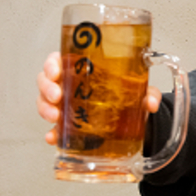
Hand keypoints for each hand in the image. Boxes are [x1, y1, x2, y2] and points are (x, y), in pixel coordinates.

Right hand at [36, 51, 160, 145]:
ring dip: (45, 108)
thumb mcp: (139, 90)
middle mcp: (70, 85)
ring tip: (55, 116)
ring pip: (44, 102)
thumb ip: (148, 93)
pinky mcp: (68, 124)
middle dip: (47, 87)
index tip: (56, 70)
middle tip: (57, 96)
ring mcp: (66, 105)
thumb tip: (151, 102)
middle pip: (46, 80)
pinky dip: (52, 133)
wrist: (132, 120)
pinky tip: (53, 136)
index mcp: (82, 69)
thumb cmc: (126, 95)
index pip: (58, 59)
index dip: (51, 63)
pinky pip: (54, 127)